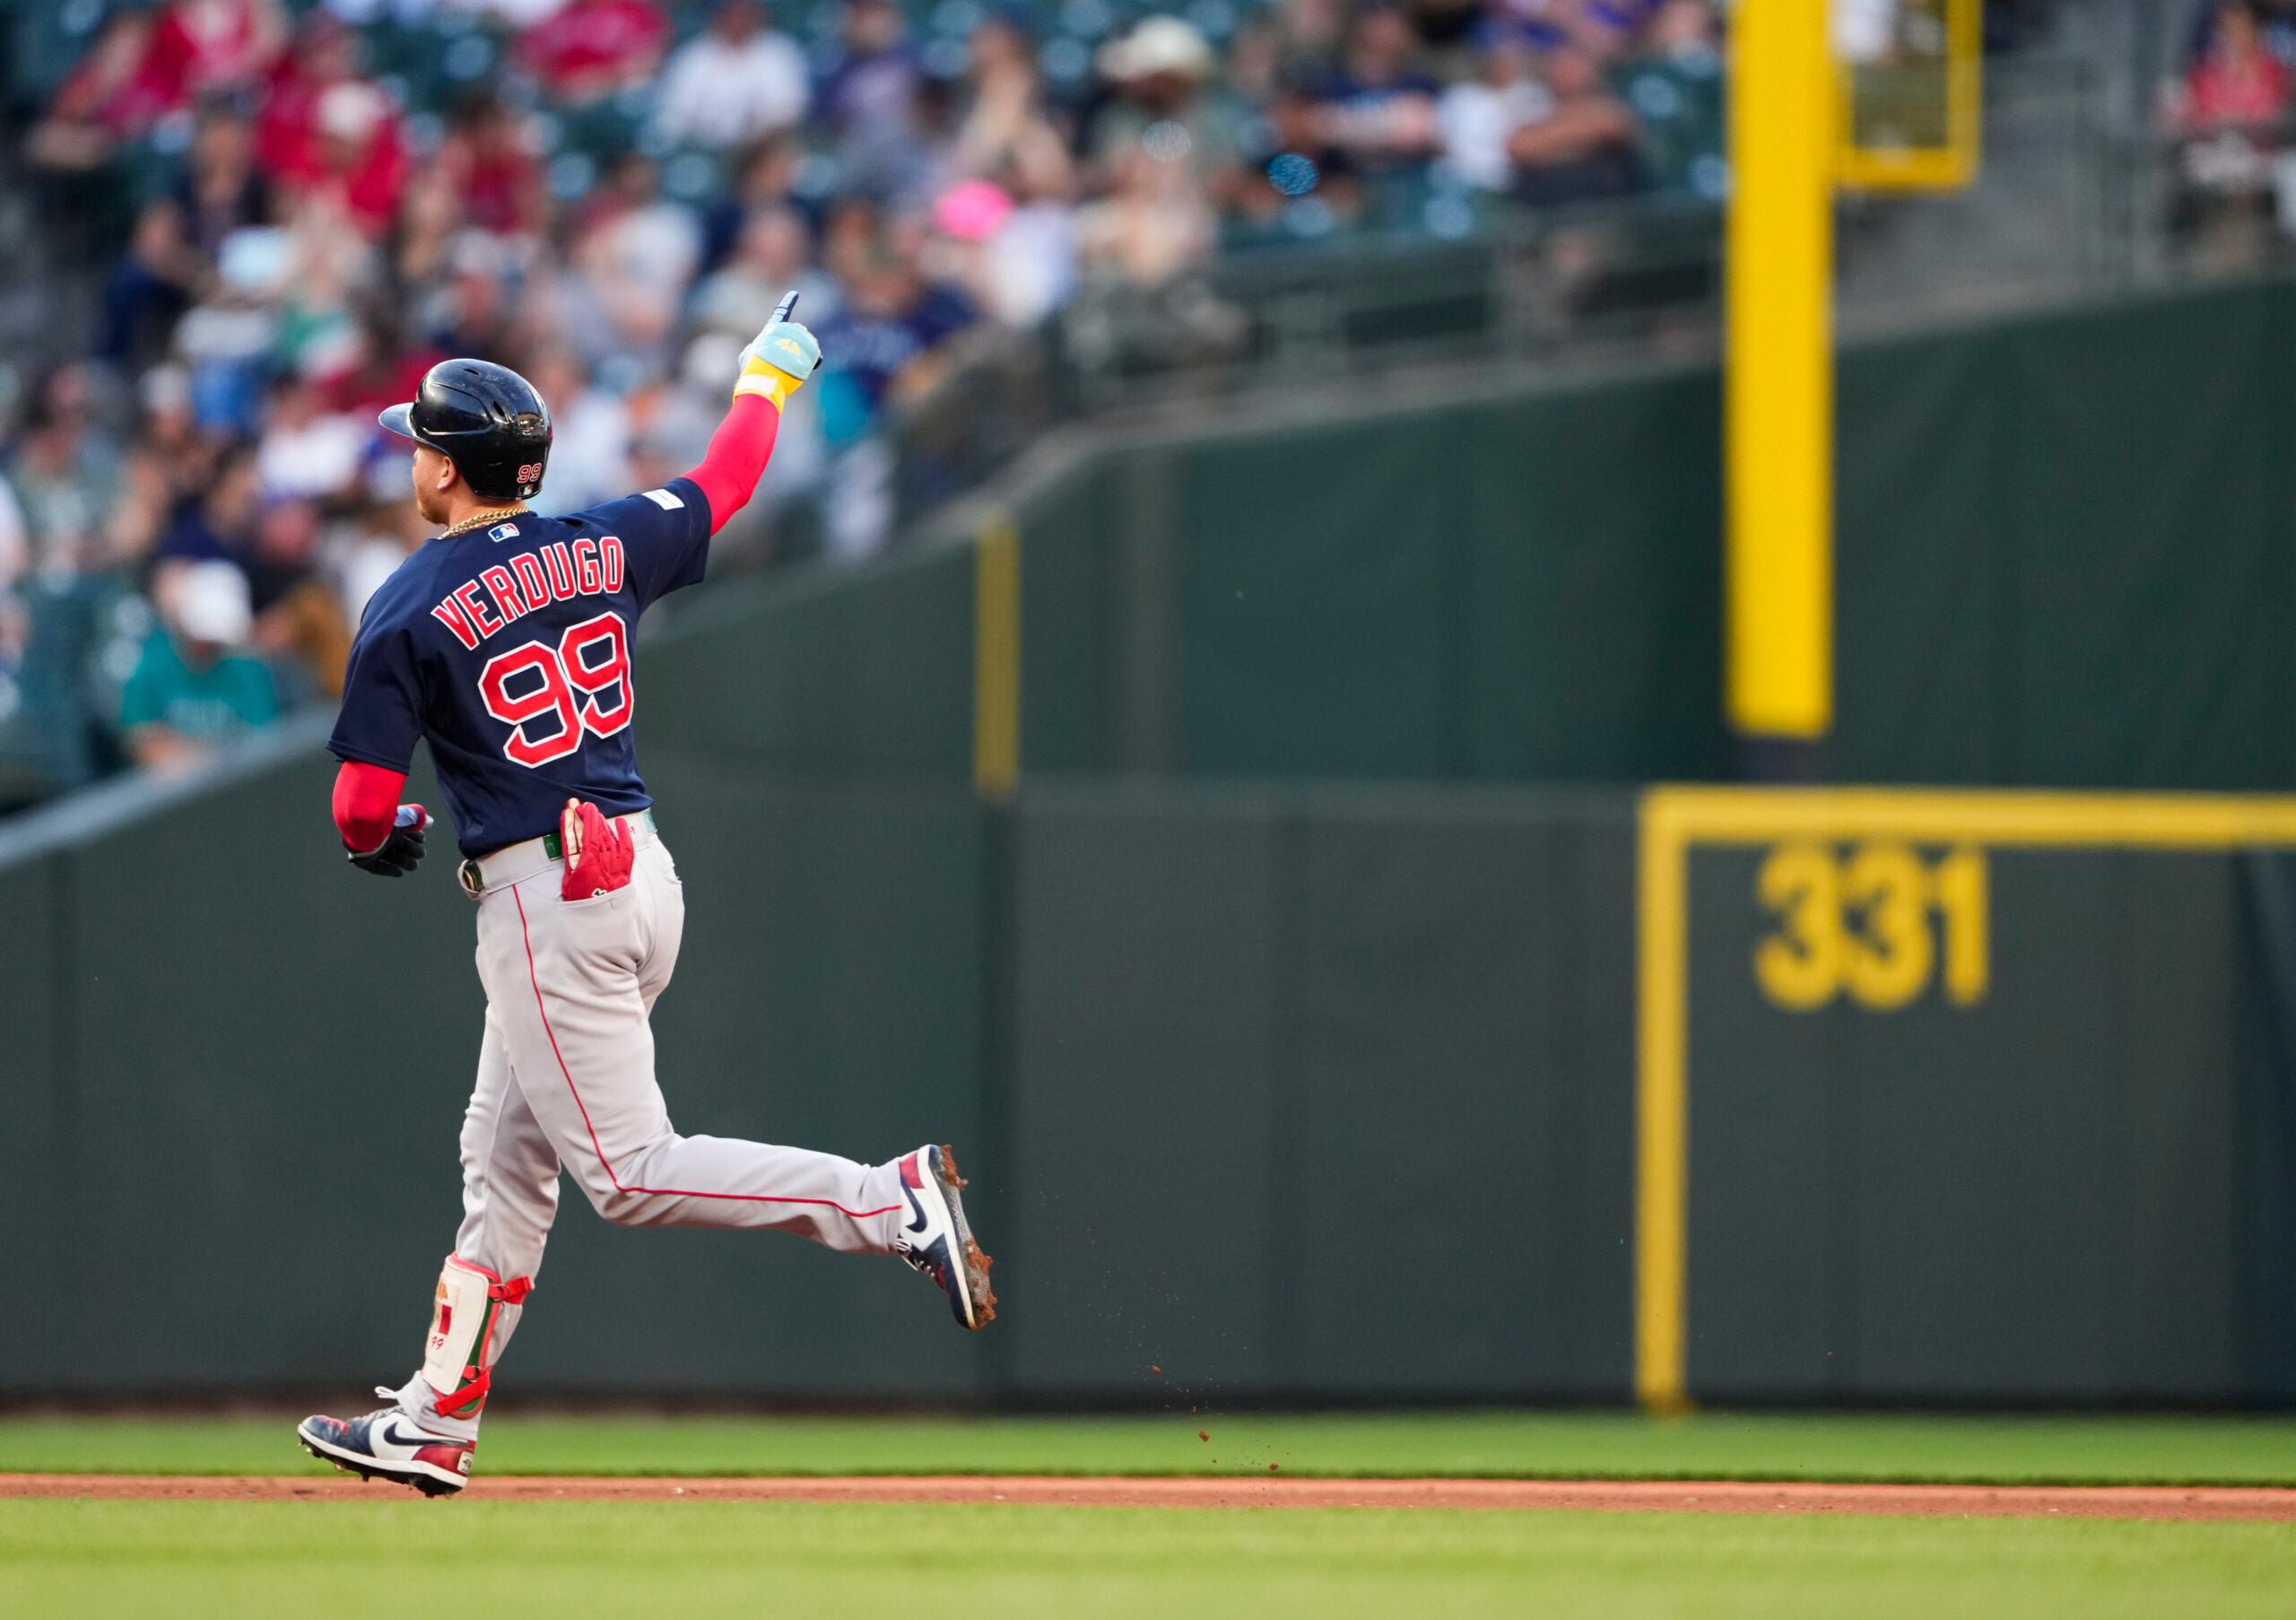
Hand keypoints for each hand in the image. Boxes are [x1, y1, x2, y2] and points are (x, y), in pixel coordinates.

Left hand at [349, 804, 429, 876]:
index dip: (413, 835)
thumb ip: (419, 819)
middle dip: (411, 850)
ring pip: (388, 855)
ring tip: (413, 865)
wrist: (364, 827)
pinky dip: (387, 869)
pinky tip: (399, 873)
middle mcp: (376, 833)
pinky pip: (375, 866)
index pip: (401, 829)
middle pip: (396, 844)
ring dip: (403, 861)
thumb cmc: (385, 820)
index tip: (422, 840)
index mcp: (385, 821)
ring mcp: (368, 846)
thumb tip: (430, 822)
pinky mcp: (361, 858)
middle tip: (420, 854)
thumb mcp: (406, 818)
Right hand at [559, 798, 633, 899]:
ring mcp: (616, 866)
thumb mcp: (568, 881)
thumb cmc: (581, 902)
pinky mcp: (625, 870)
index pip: (586, 836)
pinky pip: (626, 848)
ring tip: (593, 812)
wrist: (601, 921)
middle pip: (596, 833)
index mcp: (587, 866)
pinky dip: (623, 834)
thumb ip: (571, 858)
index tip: (577, 807)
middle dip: (588, 817)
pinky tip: (619, 821)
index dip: (583, 820)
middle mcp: (604, 863)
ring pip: (609, 838)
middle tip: (581, 805)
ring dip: (601, 823)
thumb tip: (570, 836)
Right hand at [733, 289, 821, 407]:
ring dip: (806, 349)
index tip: (795, 294)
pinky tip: (814, 364)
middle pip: (797, 330)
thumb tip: (753, 350)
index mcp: (772, 329)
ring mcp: (799, 342)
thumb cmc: (752, 368)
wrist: (765, 378)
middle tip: (792, 353)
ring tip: (799, 362)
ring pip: (807, 341)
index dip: (788, 303)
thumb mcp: (746, 357)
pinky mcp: (808, 355)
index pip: (781, 312)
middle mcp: (787, 332)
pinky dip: (815, 359)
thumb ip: (751, 351)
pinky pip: (816, 354)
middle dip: (798, 338)